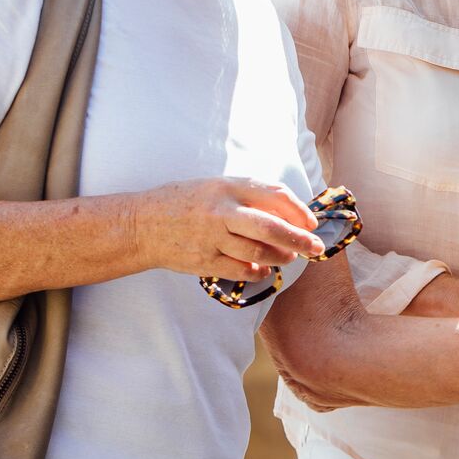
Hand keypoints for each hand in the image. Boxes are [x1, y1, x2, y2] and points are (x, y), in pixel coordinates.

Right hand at [132, 177, 323, 280]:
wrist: (141, 224)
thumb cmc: (184, 201)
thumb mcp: (216, 186)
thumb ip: (248, 194)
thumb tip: (289, 210)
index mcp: (227, 187)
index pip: (274, 194)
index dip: (298, 210)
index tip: (311, 223)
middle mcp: (221, 211)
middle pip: (270, 227)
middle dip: (299, 240)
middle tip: (316, 248)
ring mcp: (211, 238)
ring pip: (258, 252)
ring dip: (280, 257)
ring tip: (290, 258)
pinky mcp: (203, 261)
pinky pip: (240, 271)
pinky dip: (257, 272)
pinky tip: (264, 270)